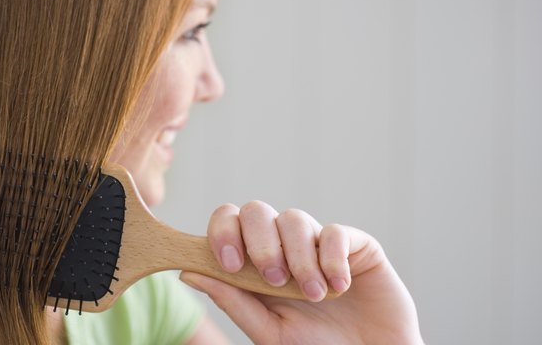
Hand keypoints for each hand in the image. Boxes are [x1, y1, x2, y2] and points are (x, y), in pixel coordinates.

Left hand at [180, 201, 423, 344]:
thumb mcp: (268, 330)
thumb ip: (232, 301)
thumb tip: (187, 273)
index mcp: (255, 263)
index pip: (228, 222)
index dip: (222, 232)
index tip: (229, 264)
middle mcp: (283, 246)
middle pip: (256, 210)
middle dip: (260, 243)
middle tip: (273, 280)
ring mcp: (318, 242)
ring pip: (294, 219)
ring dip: (299, 259)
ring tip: (314, 296)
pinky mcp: (354, 244)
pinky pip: (336, 232)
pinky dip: (332, 258)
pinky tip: (338, 286)